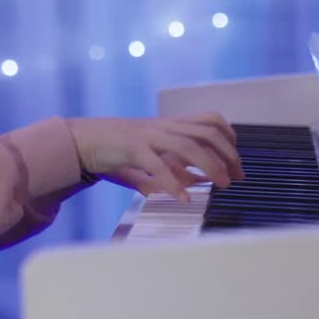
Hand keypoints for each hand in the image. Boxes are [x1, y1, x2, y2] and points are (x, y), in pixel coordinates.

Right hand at [65, 113, 242, 201]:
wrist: (82, 140)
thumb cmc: (115, 149)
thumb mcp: (148, 155)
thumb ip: (169, 168)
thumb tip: (190, 185)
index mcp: (169, 124)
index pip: (210, 120)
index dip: (229, 138)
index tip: (236, 161)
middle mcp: (163, 126)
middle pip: (207, 133)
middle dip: (228, 155)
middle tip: (236, 178)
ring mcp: (148, 136)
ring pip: (188, 146)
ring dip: (210, 166)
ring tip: (221, 185)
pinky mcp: (132, 149)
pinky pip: (158, 165)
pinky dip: (173, 183)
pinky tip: (183, 198)